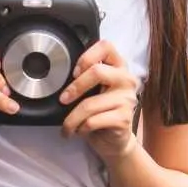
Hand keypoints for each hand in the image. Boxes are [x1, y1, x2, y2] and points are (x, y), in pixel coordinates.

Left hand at [59, 40, 139, 161]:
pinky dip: (80, 128)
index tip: (75, 72)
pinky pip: (92, 121)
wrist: (114, 140)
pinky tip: (79, 131)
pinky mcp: (123, 119)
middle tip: (63, 100)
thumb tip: (60, 76)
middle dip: (74, 87)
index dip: (87, 56)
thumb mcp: (95, 90)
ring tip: (66, 126)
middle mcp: (126, 80)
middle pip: (97, 72)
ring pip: (90, 104)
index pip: (106, 46)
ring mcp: (127, 99)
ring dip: (71, 118)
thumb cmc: (101, 112)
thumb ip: (87, 77)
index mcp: (119, 67)